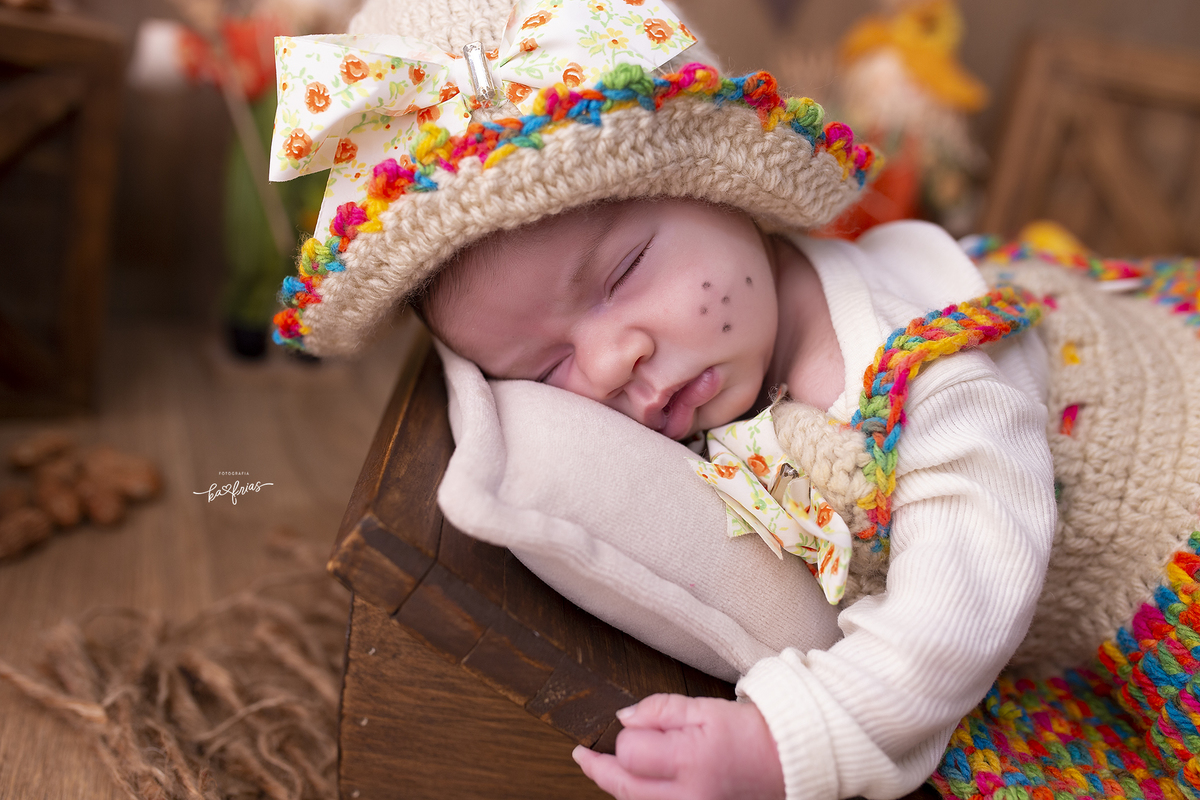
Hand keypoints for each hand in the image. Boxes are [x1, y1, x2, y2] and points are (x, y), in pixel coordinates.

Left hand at [572, 693, 785, 799]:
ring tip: (602, 766)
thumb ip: (661, 710)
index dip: (623, 737)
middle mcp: (689, 794)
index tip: (628, 725)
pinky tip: (633, 782)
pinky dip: (638, 796)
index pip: (631, 754)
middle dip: (599, 769)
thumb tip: (624, 717)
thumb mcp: (705, 708)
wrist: (787, 762)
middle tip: (583, 754)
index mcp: (691, 759)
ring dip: (616, 785)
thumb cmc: (750, 733)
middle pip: (624, 788)